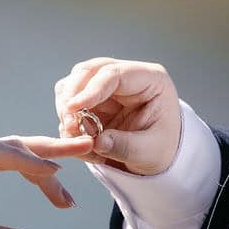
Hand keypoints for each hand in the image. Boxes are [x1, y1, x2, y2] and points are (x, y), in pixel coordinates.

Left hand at [0, 134, 96, 228]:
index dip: (23, 159)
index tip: (53, 170)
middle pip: (13, 146)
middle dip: (50, 148)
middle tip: (88, 150)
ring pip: (16, 156)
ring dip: (47, 167)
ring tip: (72, 197)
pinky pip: (10, 168)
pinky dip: (34, 177)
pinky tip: (52, 193)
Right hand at [52, 58, 181, 175]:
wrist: (158, 156)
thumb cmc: (162, 148)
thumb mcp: (150, 152)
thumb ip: (125, 146)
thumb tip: (97, 142)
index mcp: (150, 79)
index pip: (114, 73)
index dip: (91, 89)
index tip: (73, 108)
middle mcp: (126, 77)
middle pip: (88, 71)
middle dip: (72, 97)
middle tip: (69, 126)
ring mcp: (107, 87)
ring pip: (73, 86)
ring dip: (67, 112)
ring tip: (77, 139)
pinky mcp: (93, 101)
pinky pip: (69, 106)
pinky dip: (68, 124)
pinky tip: (81, 144)